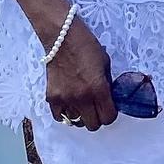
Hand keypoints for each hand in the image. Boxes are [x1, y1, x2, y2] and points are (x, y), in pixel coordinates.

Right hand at [43, 16, 116, 131]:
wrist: (62, 38)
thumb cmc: (87, 46)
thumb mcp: (105, 64)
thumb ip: (107, 84)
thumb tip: (109, 98)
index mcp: (98, 88)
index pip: (108, 117)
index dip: (111, 114)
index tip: (109, 108)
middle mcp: (82, 98)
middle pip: (93, 125)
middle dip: (98, 117)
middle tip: (97, 107)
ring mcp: (65, 99)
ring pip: (76, 122)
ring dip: (82, 116)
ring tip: (82, 104)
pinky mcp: (52, 98)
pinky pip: (60, 116)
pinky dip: (66, 113)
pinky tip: (69, 104)